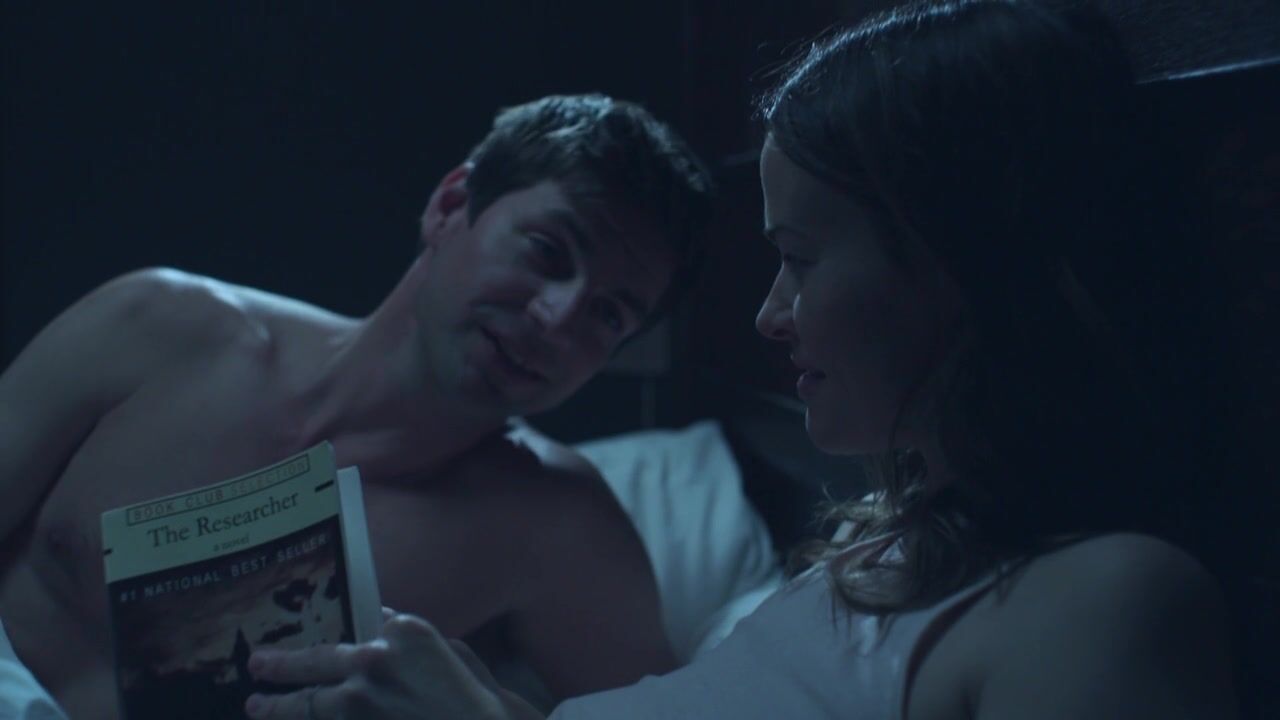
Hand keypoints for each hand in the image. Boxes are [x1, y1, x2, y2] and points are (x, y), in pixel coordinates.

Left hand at [245, 610, 539, 719]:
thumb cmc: (476, 695)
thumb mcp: (450, 650)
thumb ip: (407, 638)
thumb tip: (378, 623)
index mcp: (402, 631)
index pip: (359, 624)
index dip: (339, 633)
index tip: (319, 643)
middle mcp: (374, 661)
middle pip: (313, 661)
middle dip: (280, 665)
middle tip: (256, 666)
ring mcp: (361, 704)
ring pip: (306, 704)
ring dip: (277, 707)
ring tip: (256, 706)